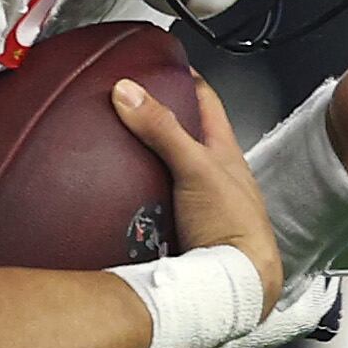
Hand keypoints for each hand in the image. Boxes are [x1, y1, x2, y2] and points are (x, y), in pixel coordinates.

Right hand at [112, 74, 280, 306]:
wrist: (235, 285)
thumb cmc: (234, 227)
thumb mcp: (196, 168)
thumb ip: (163, 129)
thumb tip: (130, 92)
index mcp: (224, 151)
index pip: (205, 100)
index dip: (184, 77)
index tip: (162, 63)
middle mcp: (213, 175)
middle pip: (182, 137)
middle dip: (156, 122)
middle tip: (125, 109)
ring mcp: (197, 204)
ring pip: (166, 173)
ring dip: (143, 165)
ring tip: (112, 155)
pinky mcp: (181, 230)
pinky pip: (152, 207)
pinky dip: (135, 200)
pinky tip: (117, 201)